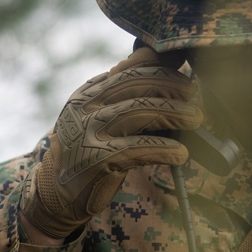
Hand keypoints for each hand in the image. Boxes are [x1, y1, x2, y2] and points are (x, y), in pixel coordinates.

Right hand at [21, 47, 201, 238]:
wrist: (56, 191)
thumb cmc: (87, 151)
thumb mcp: (97, 117)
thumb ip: (121, 95)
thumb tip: (155, 60)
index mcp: (88, 93)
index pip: (128, 70)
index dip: (160, 69)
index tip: (184, 74)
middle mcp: (86, 107)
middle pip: (135, 85)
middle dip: (170, 87)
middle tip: (194, 96)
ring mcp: (90, 132)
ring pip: (138, 111)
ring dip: (173, 114)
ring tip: (195, 119)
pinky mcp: (97, 159)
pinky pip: (137, 149)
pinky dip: (164, 149)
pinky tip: (181, 154)